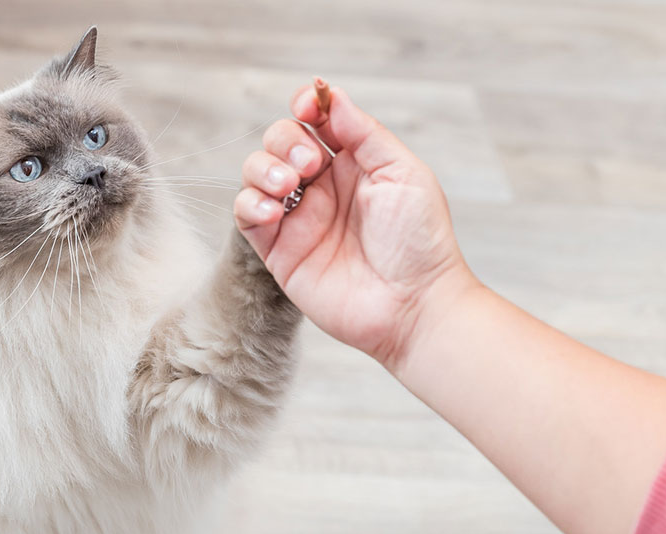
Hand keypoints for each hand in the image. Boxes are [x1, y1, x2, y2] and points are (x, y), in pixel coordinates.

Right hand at [233, 81, 480, 365]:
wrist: (413, 305)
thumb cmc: (419, 242)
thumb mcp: (403, 173)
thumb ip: (364, 133)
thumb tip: (331, 96)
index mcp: (353, 162)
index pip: (316, 120)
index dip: (306, 105)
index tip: (308, 107)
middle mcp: (322, 186)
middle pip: (280, 140)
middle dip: (285, 141)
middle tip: (308, 166)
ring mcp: (298, 217)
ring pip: (255, 172)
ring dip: (263, 169)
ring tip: (288, 186)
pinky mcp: (280, 251)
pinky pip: (246, 216)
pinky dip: (249, 204)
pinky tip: (272, 212)